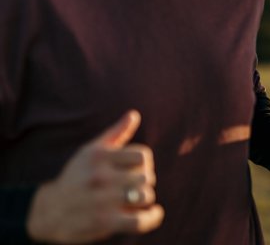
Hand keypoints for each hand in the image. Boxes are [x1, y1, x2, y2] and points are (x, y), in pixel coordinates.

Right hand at [27, 110, 163, 243]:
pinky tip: (154, 213)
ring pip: (146, 195)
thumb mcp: (91, 151)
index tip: (137, 168)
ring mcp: (102, 200)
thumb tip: (134, 114)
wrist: (49, 211)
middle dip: (144, 181)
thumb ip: (115, 133)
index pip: (143, 155)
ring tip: (137, 199)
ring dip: (146, 199)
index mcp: (99, 156)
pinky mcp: (105, 222)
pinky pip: (140, 220)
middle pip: (146, 176)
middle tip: (134, 185)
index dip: (144, 162)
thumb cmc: (77, 176)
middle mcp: (100, 176)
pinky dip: (152, 218)